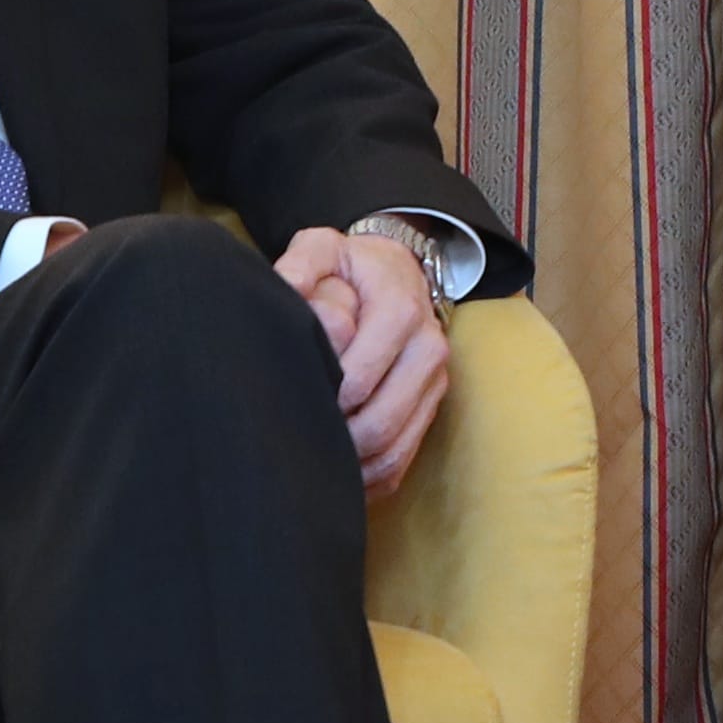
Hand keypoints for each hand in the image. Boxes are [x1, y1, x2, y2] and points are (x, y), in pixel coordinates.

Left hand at [271, 225, 453, 497]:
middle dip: (337, 439)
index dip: (327, 397)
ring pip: (396, 447)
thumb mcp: (322, 246)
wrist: (398, 272)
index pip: (362, 375)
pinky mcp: (432, 406)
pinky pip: (404, 458)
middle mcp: (429, 348)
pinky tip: (337, 472)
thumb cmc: (351, 265)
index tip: (297, 399)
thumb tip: (287, 292)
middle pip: (383, 419)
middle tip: (297, 439)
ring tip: (312, 463)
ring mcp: (435, 381)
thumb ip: (300, 263)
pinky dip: (370, 476)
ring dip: (353, 465)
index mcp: (401, 309)